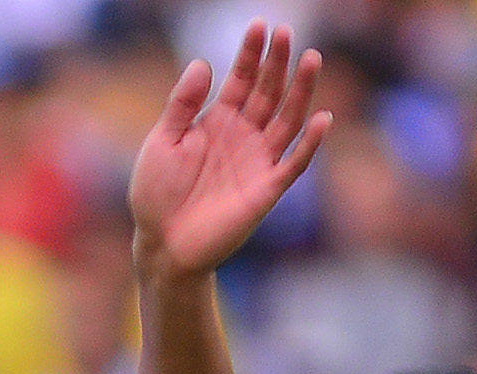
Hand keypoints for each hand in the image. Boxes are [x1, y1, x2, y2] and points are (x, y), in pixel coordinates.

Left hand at [128, 22, 330, 279]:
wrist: (162, 245)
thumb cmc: (157, 194)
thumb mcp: (162, 142)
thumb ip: (182, 104)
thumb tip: (202, 63)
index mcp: (218, 121)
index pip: (241, 79)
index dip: (250, 53)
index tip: (259, 25)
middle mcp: (243, 136)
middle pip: (268, 92)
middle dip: (277, 63)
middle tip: (286, 33)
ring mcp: (257, 161)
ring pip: (287, 120)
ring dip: (300, 91)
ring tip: (310, 59)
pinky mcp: (266, 190)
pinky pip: (293, 164)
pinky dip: (309, 143)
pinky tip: (320, 118)